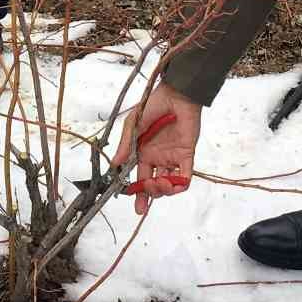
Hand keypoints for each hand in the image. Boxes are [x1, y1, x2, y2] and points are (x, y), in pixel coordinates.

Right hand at [111, 83, 202, 215]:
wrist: (175, 94)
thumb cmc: (152, 105)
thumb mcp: (132, 125)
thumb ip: (125, 145)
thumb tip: (114, 165)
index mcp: (143, 153)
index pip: (139, 179)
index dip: (138, 194)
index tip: (137, 206)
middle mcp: (157, 158)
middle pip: (154, 185)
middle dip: (151, 194)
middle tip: (148, 189)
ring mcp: (172, 157)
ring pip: (169, 184)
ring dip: (164, 190)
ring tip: (161, 184)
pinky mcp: (186, 154)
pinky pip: (185, 176)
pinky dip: (180, 184)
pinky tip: (173, 183)